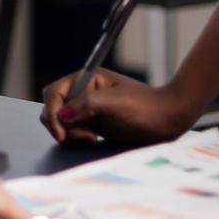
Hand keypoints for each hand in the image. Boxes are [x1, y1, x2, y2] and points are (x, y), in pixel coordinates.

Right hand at [40, 69, 194, 145]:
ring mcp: (87, 109)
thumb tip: (63, 115)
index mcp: (85, 78)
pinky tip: (92, 140)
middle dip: (60, 125)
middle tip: (81, 137)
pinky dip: (76, 139)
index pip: (54, 93)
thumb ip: (86, 104)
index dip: (52, 112)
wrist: (167, 120)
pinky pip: (72, 132)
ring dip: (70, 134)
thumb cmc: (146, 106)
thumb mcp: (115, 102)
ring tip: (90, 139)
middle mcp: (83, 92)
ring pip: (61, 122)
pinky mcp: (92, 124)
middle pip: (53, 108)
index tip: (61, 133)